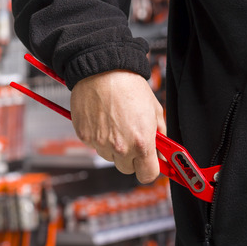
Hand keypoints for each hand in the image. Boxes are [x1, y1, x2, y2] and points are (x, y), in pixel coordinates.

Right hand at [70, 69, 165, 183]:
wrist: (103, 70)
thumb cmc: (129, 86)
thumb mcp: (154, 109)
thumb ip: (160, 134)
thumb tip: (161, 149)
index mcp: (142, 143)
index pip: (147, 175)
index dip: (149, 169)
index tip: (149, 163)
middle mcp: (120, 147)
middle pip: (127, 169)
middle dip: (131, 158)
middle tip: (131, 139)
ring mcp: (100, 144)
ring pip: (109, 157)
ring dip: (113, 147)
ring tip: (115, 123)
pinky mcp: (85, 137)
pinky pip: (94, 145)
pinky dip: (98, 137)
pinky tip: (102, 119)